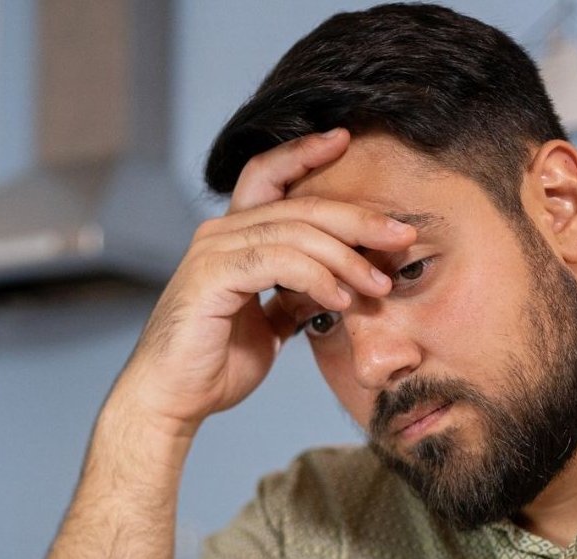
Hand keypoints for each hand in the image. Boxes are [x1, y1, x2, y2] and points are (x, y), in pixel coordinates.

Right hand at [113, 128, 414, 437]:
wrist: (174, 399)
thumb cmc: (217, 362)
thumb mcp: (269, 323)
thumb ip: (296, 296)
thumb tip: (337, 285)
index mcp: (234, 236)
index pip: (270, 176)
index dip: (305, 152)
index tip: (346, 141)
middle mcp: (220, 233)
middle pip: (299, 205)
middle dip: (358, 217)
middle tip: (402, 234)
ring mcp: (214, 252)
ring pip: (294, 232)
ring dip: (346, 258)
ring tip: (378, 286)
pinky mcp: (212, 277)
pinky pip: (278, 262)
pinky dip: (317, 278)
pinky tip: (341, 299)